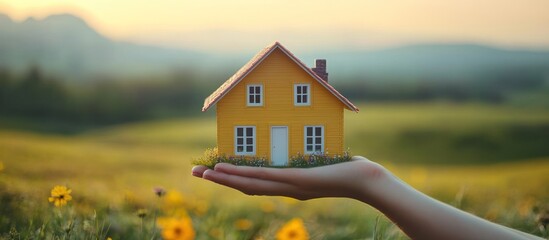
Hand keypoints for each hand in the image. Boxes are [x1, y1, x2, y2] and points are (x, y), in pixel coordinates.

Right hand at [191, 156, 388, 201]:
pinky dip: (241, 174)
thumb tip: (302, 140)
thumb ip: (309, 152)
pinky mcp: (295, 181)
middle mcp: (285, 189)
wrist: (368, 181)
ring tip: (202, 173)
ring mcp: (289, 187)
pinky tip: (224, 170)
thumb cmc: (350, 169)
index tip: (215, 171)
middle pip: (245, 186)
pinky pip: (264, 177)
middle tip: (195, 172)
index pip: (256, 183)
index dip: (233, 179)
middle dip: (219, 181)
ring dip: (223, 179)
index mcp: (290, 186)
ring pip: (249, 184)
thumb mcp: (324, 159)